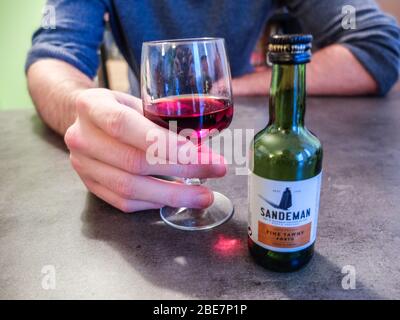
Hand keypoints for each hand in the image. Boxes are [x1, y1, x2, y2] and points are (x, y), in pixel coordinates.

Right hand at [64, 89, 225, 211]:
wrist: (82, 121)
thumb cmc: (117, 108)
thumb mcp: (135, 101)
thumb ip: (163, 119)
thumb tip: (205, 143)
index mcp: (92, 106)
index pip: (124, 126)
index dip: (162, 142)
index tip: (198, 153)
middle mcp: (82, 138)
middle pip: (133, 162)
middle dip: (182, 169)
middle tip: (215, 170)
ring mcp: (83, 166)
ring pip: (130, 188)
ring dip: (172, 194)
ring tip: (203, 195)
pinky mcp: (90, 185)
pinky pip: (124, 202)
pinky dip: (154, 202)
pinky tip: (176, 198)